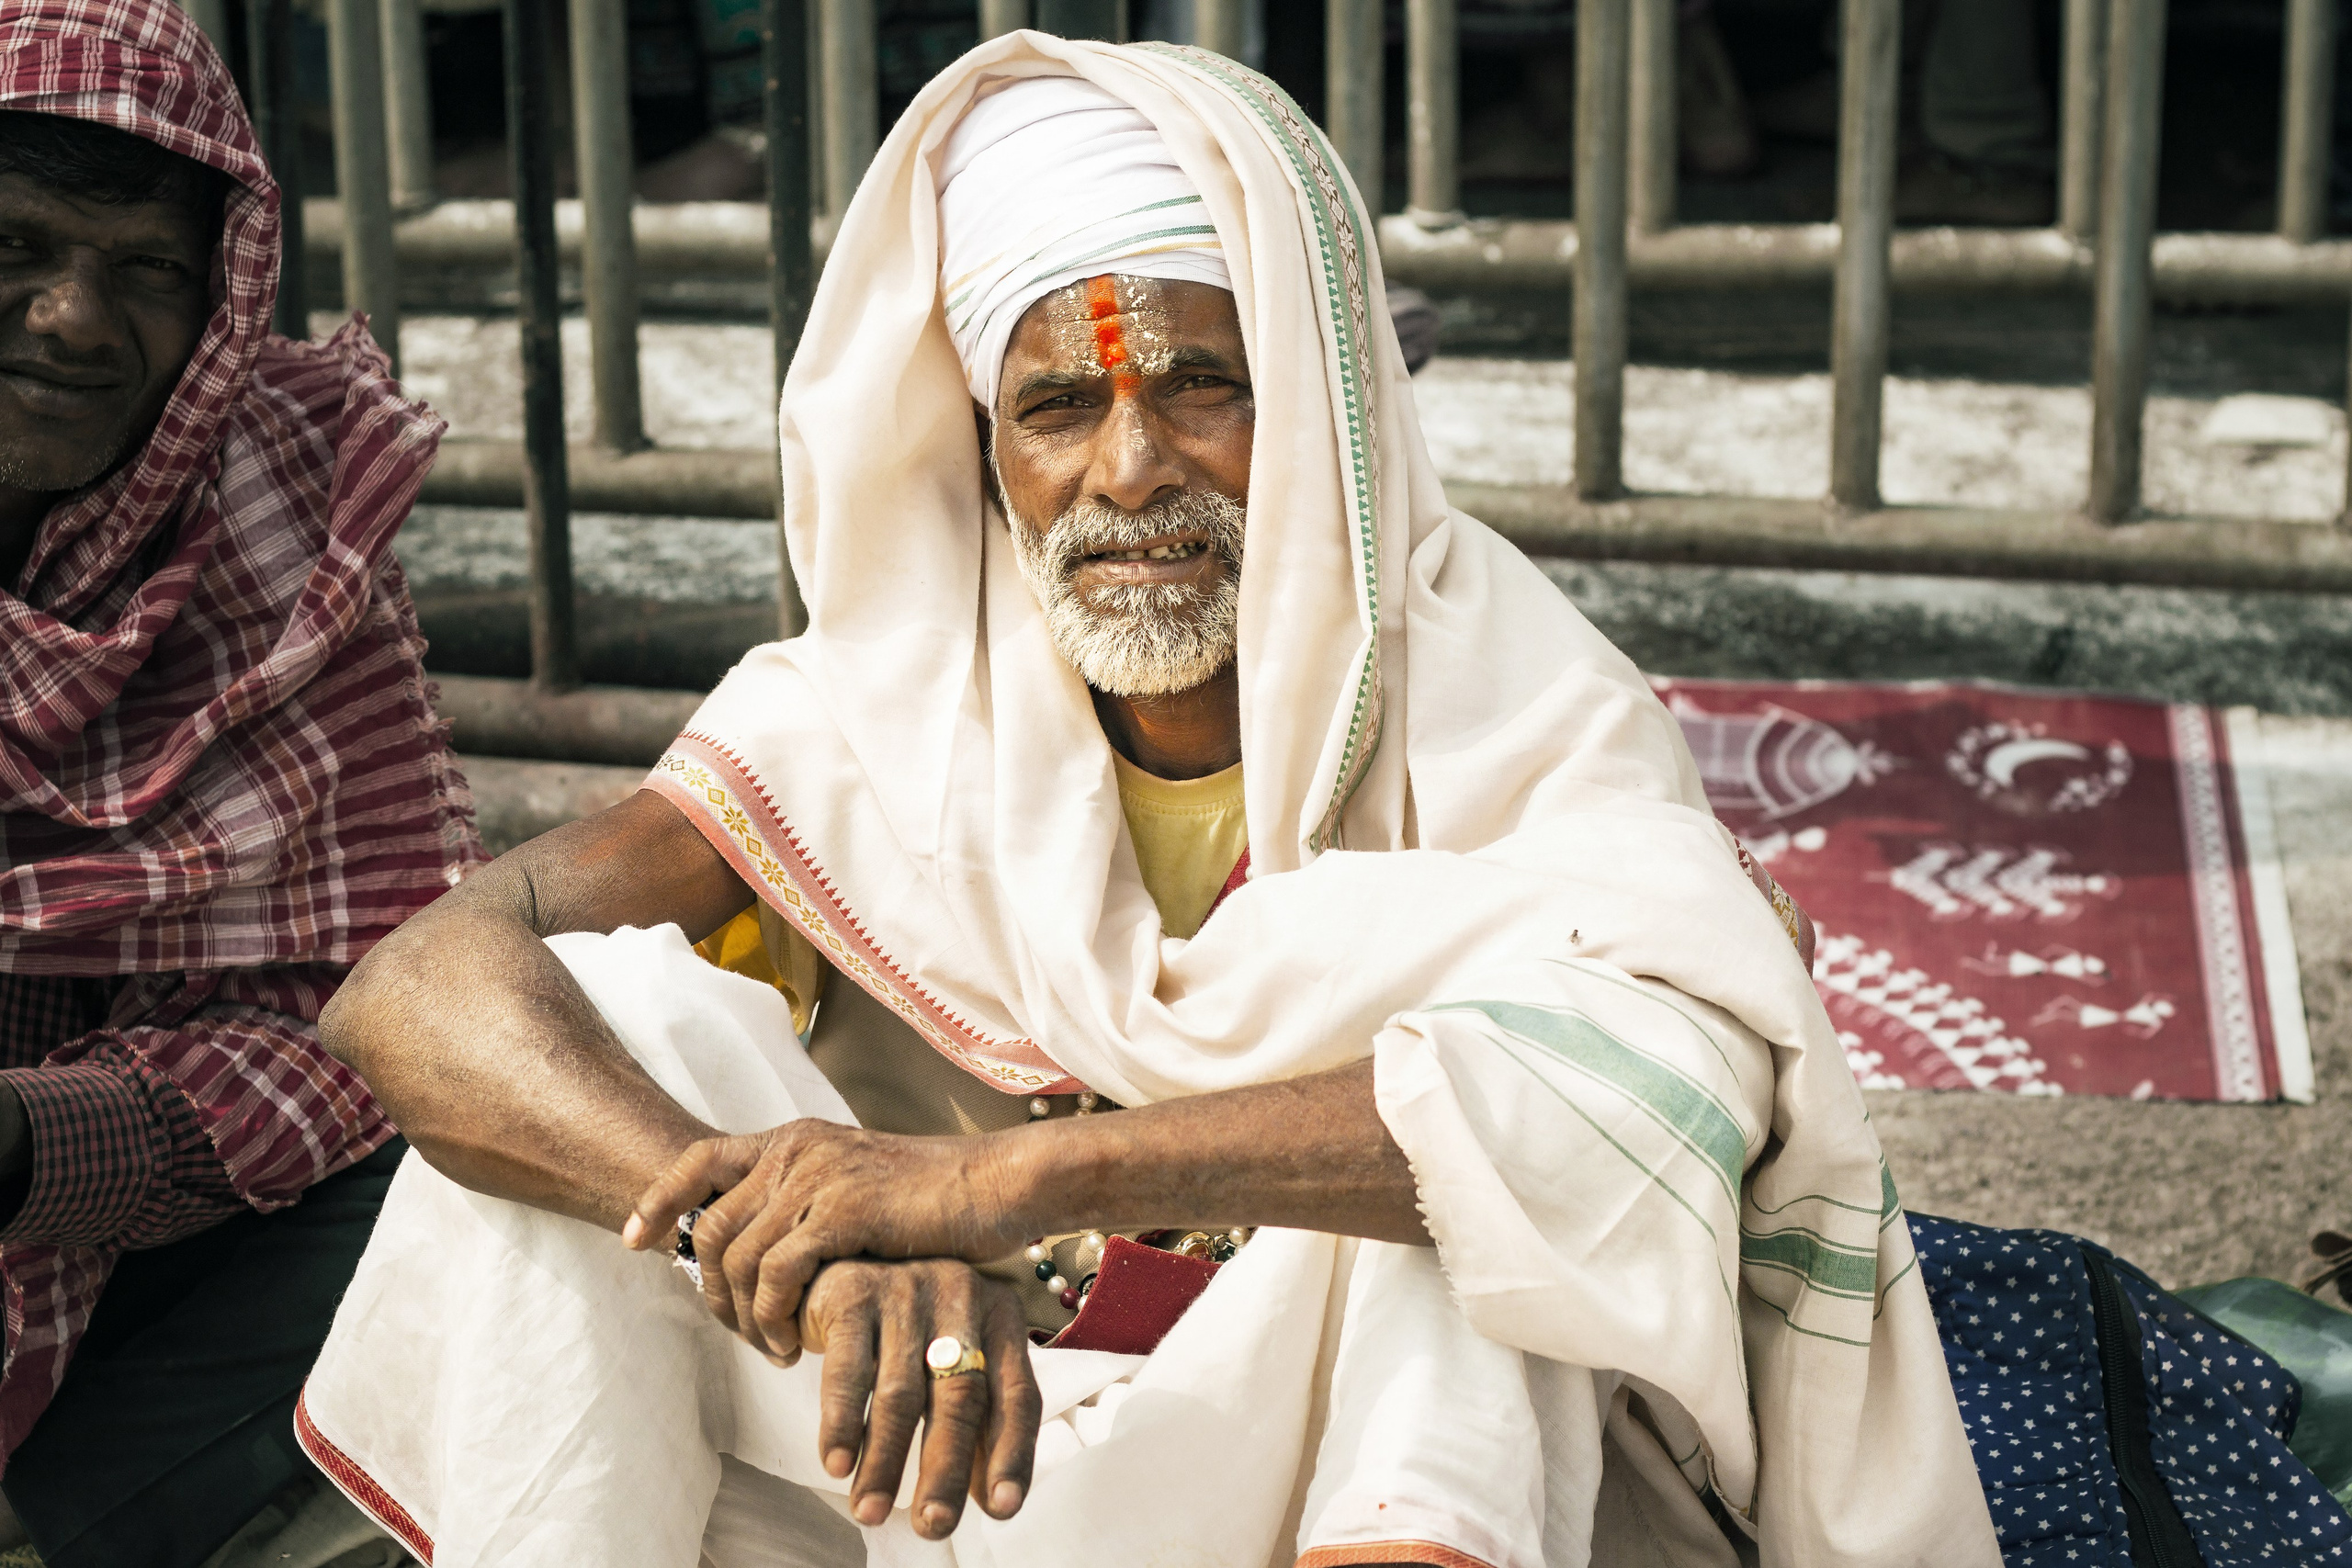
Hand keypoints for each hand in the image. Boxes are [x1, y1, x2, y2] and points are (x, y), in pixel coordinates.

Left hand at [623, 1120, 1024, 1356]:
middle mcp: (796, 1149)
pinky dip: (773, 1318)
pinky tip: (794, 1344)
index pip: (699, 1157)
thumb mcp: (856, 1186)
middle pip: (709, 1225)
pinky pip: (775, 1274)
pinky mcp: (841, 1210)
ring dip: (742, 1316)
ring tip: (772, 1349)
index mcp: (795, 1138)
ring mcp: (816, 1177)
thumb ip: (807, 1202)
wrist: (994, 1186)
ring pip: (734, 1257)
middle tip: (739, 1334)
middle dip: (708, 1290)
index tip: (636, 1241)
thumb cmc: (933, 1200)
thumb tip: (763, 1246)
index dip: (659, 1199)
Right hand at [798, 1258, 1040, 1539]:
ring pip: (901, 1392)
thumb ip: (974, 1421)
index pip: (1017, 1393)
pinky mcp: (852, 1292)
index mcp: (999, 1314)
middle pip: (961, 1397)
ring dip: (885, 1461)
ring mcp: (906, 1290)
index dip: (1012, 1454)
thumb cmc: (906, 1325)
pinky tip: (836, 1464)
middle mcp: (961, 1295)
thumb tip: (991, 1501)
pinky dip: (842, 1422)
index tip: (1002, 1509)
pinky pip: (848, 1369)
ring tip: (869, 1513)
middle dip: (945, 1470)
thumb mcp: (950, 1358)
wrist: (840, 1259)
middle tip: (932, 1525)